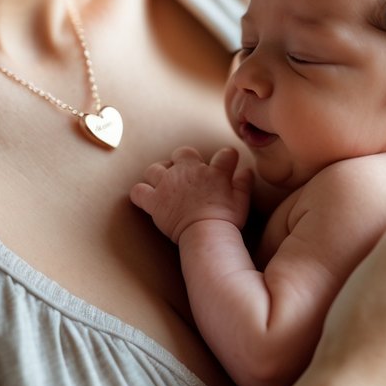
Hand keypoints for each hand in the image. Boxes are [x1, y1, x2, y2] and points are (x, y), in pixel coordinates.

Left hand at [130, 146, 252, 242]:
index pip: (225, 154)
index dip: (227, 159)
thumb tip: (247, 170)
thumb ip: (244, 182)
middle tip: (186, 175)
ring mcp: (168, 183)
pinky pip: (139, 191)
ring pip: (155, 169)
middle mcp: (189, 171)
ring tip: (163, 184)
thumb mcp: (242, 200)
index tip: (227, 166)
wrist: (206, 233)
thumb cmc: (226, 219)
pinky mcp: (154, 200)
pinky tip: (146, 199)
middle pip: (183, 152)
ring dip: (158, 174)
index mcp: (214, 171)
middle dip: (184, 160)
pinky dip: (141, 194)